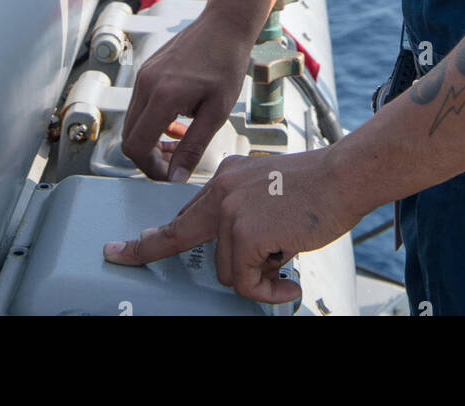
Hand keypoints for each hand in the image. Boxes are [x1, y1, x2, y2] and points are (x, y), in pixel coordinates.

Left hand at [103, 148, 358, 304]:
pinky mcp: (244, 233)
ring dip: (257, 276)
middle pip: (178, 235)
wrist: (344, 176)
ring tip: (285, 262)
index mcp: (227, 179)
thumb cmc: (318, 187)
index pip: (183, 212)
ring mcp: (231, 212)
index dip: (152, 236)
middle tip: (120, 256)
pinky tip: (289, 279)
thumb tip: (239, 250)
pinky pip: (247, 281)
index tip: (123, 247)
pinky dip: (269, 289)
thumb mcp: (268, 188)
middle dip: (149, 251)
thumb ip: (244, 211)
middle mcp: (222, 192)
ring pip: (227, 270)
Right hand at [121, 9, 256, 180]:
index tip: (171, 175)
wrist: (225, 24)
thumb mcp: (217, 111)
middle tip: (177, 163)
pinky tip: (179, 123)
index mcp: (162, 95)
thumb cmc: (227, 63)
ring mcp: (143, 75)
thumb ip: (194, 146)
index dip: (150, 168)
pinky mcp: (147, 70)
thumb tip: (176, 177)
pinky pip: (140, 105)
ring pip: (133, 122)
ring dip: (152, 139)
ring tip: (182, 143)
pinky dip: (153, 121)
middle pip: (129, 136)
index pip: (137, 146)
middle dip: (150, 157)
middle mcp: (145, 84)